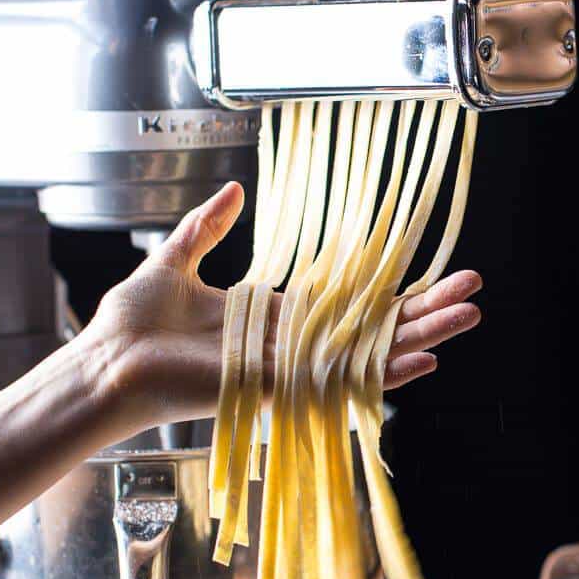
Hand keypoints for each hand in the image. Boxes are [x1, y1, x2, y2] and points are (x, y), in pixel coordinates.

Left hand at [90, 182, 481, 431]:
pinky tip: (423, 359)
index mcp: (274, 318)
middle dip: (426, 313)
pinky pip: (339, 380)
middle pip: (375, 330)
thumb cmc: (131, 323)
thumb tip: (236, 192)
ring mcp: (288, 368)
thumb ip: (208, 228)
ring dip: (422, 337)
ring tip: (467, 318)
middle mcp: (291, 345)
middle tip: (474, 296)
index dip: (393, 295)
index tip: (434, 279)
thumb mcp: (176, 260)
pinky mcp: (276, 386)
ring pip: (370, 354)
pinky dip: (384, 371)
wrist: (105, 361)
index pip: (350, 307)